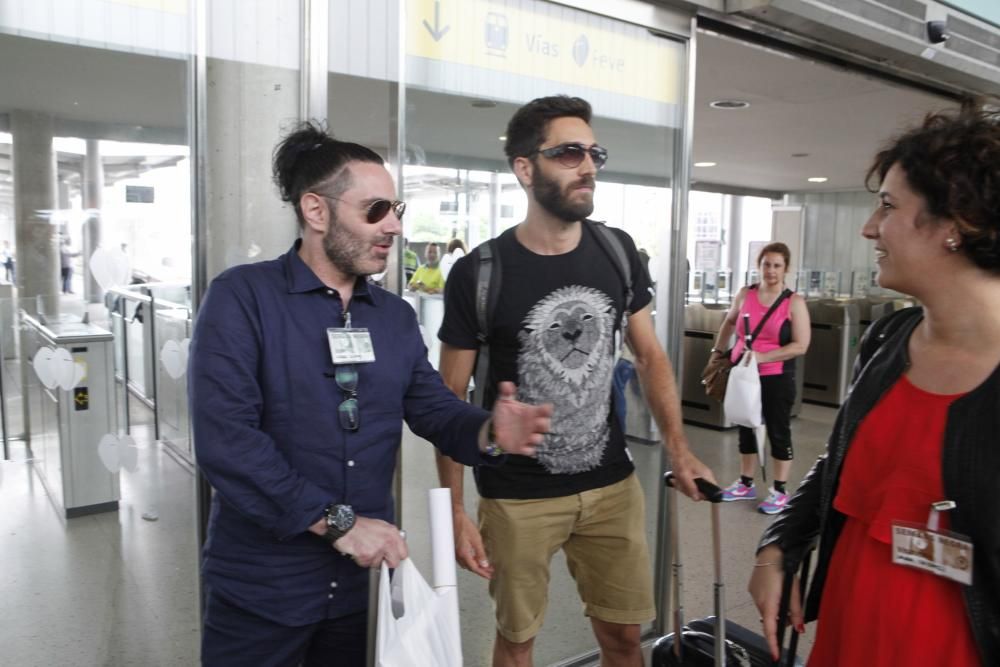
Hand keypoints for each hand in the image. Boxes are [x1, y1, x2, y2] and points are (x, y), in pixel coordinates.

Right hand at [332, 517, 407, 568]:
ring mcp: (378, 549)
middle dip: (386, 562)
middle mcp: (387, 541)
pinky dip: (362, 560)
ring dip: (371, 560)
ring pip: (378, 564)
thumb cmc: (361, 525)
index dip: (397, 556)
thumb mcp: (381, 526)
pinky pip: (366, 564)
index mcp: (392, 533)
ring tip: (366, 549)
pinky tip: (360, 550)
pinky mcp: (367, 556)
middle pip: (394, 563)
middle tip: (380, 557)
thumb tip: (395, 547)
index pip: (404, 553)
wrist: (346, 526)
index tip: (393, 557)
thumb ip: (390, 537)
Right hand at [453, 510, 492, 578]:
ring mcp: (456, 552)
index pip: (474, 568)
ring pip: (467, 564)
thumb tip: (485, 564)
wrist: (456, 518)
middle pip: (470, 567)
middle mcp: (459, 555)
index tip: (489, 575)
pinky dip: (471, 561)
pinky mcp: (456, 549)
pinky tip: (476, 558)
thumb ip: (481, 553)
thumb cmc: (465, 526)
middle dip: (480, 570)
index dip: (483, 573)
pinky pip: (464, 559)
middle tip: (489, 571)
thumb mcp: (476, 539)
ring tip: (485, 565)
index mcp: (464, 553)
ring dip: (476, 566)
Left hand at [490, 381, 552, 456]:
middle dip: (544, 424)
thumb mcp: (504, 402)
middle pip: (545, 425)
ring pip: (539, 438)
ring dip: (536, 438)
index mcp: (531, 413)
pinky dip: (528, 450)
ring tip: (531, 436)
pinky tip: (524, 447)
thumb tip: (506, 384)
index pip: (544, 411)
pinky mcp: (522, 447)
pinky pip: (529, 450)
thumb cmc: (504, 414)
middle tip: (538, 422)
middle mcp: (532, 425)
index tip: (547, 407)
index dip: (547, 410)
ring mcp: (528, 436)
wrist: (494, 429)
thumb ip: (506, 392)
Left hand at [669, 446, 716, 500]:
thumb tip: (697, 498)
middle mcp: (706, 478)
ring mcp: (700, 478)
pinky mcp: (694, 478)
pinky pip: (689, 486)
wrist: (676, 452)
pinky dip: (682, 485)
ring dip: (683, 488)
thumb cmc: (681, 461)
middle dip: (689, 491)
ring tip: (677, 481)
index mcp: (707, 476)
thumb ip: (691, 487)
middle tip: (681, 485)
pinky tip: (677, 480)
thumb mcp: (684, 475)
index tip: (694, 494)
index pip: (714, 491)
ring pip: (693, 490)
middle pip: (701, 493)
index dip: (704, 495)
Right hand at [748, 545, 804, 660]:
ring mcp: (753, 594)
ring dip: (775, 611)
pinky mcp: (752, 589)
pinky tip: (775, 592)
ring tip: (784, 597)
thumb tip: (799, 627)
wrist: (771, 552)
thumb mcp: (794, 591)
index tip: (775, 654)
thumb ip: (796, 612)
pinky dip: (769, 602)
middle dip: (780, 622)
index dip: (773, 643)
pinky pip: (761, 602)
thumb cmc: (783, 568)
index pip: (770, 629)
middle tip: (792, 616)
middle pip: (769, 620)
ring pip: (765, 611)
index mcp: (769, 602)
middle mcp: (758, 600)